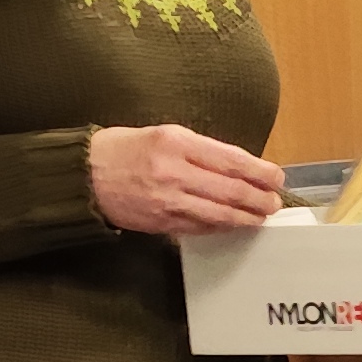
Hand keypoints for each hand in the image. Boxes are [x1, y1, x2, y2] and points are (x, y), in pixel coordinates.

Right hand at [87, 122, 287, 234]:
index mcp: (176, 143)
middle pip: (230, 190)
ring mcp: (167, 200)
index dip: (259, 172)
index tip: (276, 177)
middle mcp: (173, 172)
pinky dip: (220, 227)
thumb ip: (200, 149)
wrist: (84, 175)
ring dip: (245, 218)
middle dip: (258, 198)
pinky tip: (233, 225)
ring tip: (260, 217)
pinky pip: (199, 227)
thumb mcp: (163, 133)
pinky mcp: (161, 222)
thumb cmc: (124, 149)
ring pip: (218, 214)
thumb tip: (237, 166)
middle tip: (274, 202)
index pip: (231, 160)